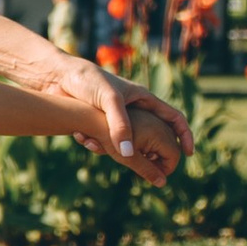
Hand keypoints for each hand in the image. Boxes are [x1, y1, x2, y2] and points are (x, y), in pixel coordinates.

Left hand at [47, 57, 195, 174]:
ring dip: (118, 151)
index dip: (184, 135)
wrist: (58, 77)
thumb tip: (128, 155)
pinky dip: (97, 145)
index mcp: (144, 99)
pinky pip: (104, 141)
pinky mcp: (99, 124)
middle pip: (153, 134)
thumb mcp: (109, 101)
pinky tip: (86, 141)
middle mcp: (133, 109)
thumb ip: (120, 126)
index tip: (188, 153)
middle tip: (152, 167)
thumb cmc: (88, 81)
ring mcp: (116, 118)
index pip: (173, 118)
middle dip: (152, 151)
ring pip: (126, 142)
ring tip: (112, 155)